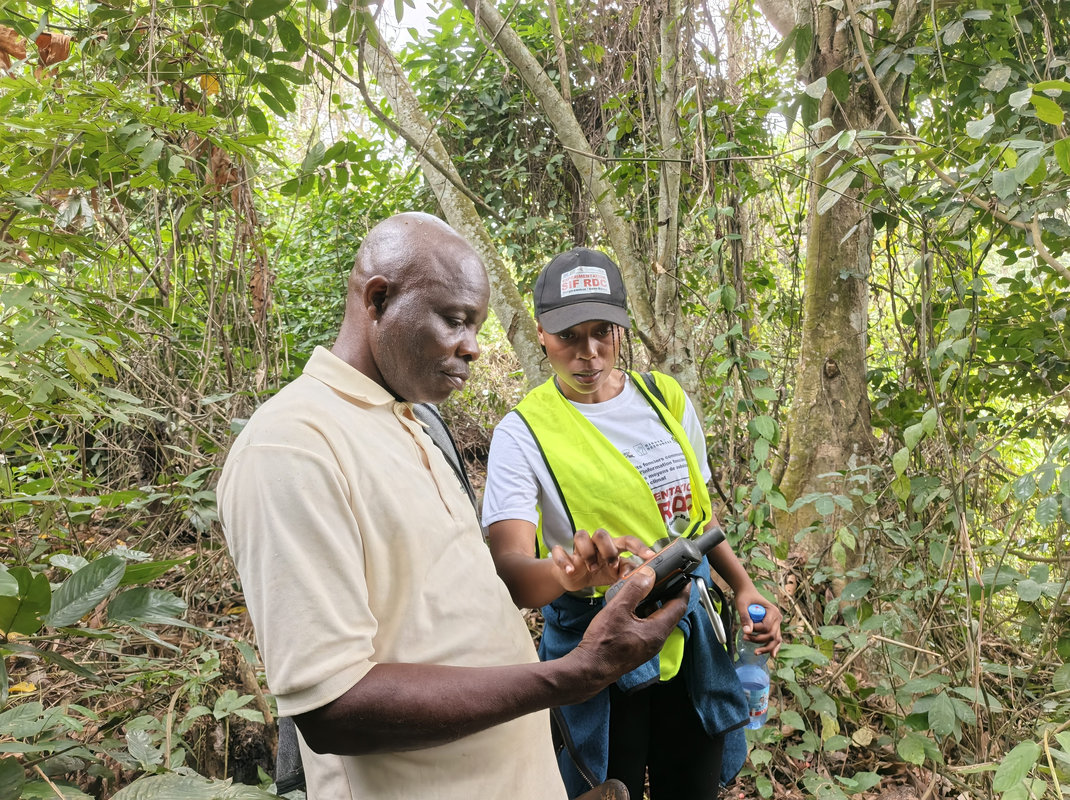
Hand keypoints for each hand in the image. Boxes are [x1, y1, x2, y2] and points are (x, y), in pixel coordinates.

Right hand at [548, 529, 654, 593]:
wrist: (573, 578)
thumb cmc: (599, 572)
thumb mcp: (615, 575)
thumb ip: (628, 573)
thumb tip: (645, 576)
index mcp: (612, 547)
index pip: (627, 541)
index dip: (639, 547)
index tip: (650, 556)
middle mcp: (596, 544)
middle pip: (602, 533)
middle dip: (608, 550)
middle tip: (611, 566)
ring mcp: (579, 548)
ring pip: (581, 535)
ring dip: (588, 552)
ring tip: (591, 569)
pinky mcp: (564, 555)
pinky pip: (560, 551)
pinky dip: (564, 560)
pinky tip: (570, 570)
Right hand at [570, 566, 688, 686]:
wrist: (591, 668)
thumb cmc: (603, 643)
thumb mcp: (618, 608)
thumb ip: (635, 589)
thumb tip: (649, 576)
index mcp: (658, 631)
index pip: (679, 606)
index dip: (682, 589)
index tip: (684, 578)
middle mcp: (657, 641)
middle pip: (670, 613)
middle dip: (667, 595)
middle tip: (661, 580)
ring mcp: (648, 647)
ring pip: (657, 620)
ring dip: (653, 604)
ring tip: (642, 591)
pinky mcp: (638, 649)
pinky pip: (648, 628)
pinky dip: (644, 615)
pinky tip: (630, 608)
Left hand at [736, 590, 782, 656]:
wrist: (747, 593)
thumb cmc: (745, 597)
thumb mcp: (742, 605)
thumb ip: (745, 617)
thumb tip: (747, 632)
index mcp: (773, 611)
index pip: (766, 626)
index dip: (755, 630)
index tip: (745, 628)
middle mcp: (778, 618)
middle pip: (772, 635)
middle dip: (758, 640)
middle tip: (745, 638)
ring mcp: (777, 623)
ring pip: (775, 640)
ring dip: (766, 648)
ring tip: (756, 652)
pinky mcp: (774, 627)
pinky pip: (776, 639)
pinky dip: (774, 647)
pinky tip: (772, 655)